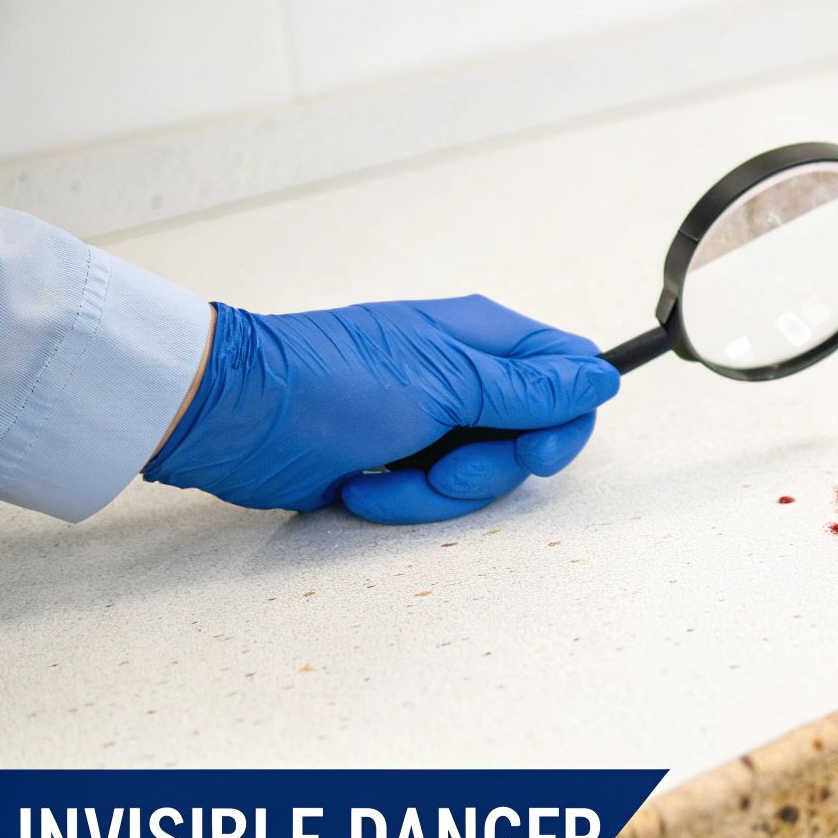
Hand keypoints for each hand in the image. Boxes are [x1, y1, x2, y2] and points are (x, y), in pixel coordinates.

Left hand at [143, 295, 617, 523]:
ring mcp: (432, 421)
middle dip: (491, 468)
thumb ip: (531, 390)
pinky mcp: (399, 461)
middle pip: (531, 437)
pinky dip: (400, 499)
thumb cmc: (331, 380)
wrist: (234, 418)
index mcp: (485, 338)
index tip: (537, 450)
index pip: (569, 373)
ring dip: (436, 491)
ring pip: (483, 476)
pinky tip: (358, 485)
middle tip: (447, 466)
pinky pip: (434, 496)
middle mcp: (466, 377)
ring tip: (386, 473)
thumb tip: (602, 378)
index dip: (566, 420)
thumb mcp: (446, 383)